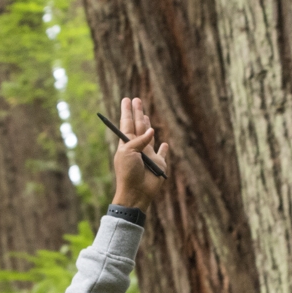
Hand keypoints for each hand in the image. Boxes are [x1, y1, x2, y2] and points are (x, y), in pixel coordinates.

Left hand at [109, 97, 170, 211]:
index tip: (126, 99)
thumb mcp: (128, 152)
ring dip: (148, 126)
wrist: (136, 192)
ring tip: (145, 116)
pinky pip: (162, 154)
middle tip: (136, 100)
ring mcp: (148, 155)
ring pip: (149, 136)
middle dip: (137, 113)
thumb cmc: (128, 172)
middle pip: (138, 126)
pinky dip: (164, 149)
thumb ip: (139, 140)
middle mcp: (137, 147)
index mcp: (127, 144)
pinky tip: (164, 144)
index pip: (127, 123)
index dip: (127, 111)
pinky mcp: (159, 164)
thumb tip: (151, 131)